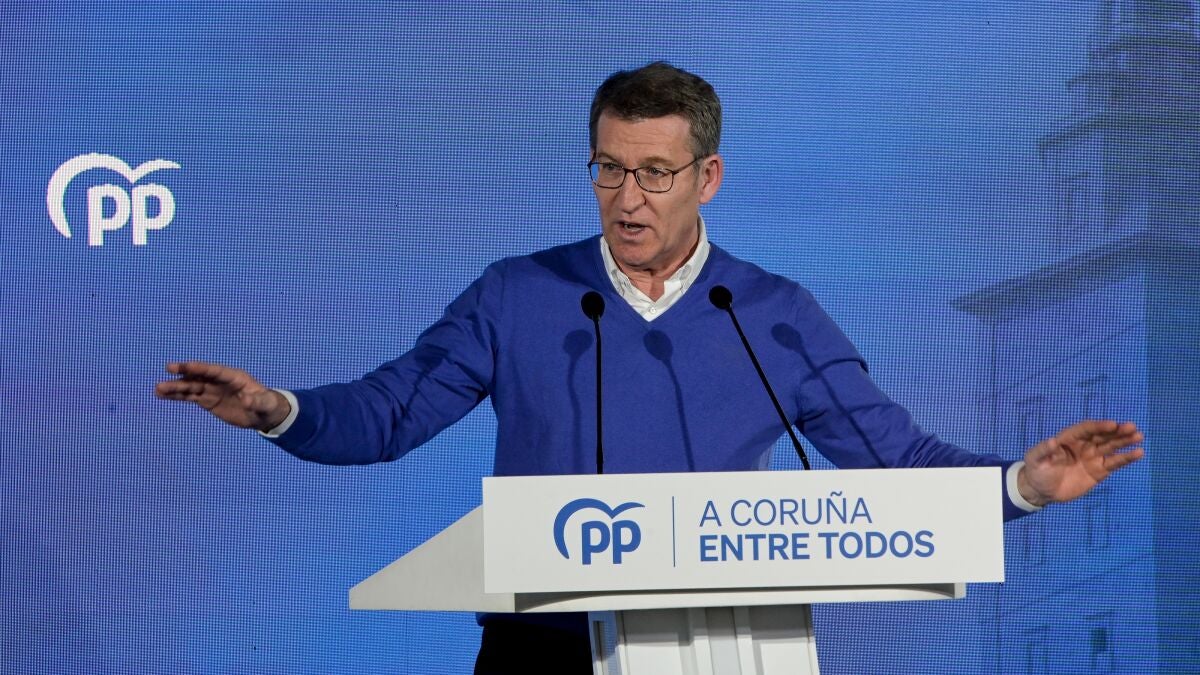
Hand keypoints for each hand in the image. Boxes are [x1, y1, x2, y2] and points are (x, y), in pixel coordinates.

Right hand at [154, 361, 290, 431]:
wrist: (263, 414)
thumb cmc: (267, 405)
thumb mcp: (265, 404)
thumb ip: (257, 401)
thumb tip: (247, 400)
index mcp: (235, 377)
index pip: (215, 370)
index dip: (201, 367)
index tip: (186, 366)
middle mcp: (220, 381)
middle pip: (200, 376)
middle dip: (184, 374)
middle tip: (168, 370)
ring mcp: (212, 390)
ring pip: (191, 387)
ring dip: (175, 387)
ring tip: (157, 389)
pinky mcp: (207, 400)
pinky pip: (190, 397)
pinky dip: (176, 396)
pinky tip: (162, 395)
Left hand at [1017, 420, 1143, 506]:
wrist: (1042, 491)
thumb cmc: (1036, 471)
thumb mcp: (1034, 460)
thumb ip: (1043, 450)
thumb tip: (1052, 441)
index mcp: (1068, 438)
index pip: (1086, 429)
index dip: (1098, 426)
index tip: (1112, 424)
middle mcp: (1083, 445)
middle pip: (1102, 435)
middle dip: (1117, 431)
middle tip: (1132, 428)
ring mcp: (1092, 457)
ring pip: (1112, 447)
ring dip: (1125, 442)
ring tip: (1139, 436)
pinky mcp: (1099, 471)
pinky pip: (1115, 463)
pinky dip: (1126, 458)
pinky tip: (1138, 453)